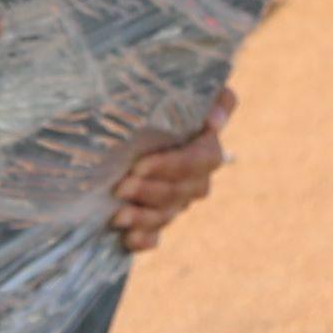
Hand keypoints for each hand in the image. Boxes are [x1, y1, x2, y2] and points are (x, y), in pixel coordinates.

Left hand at [107, 80, 237, 254]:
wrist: (125, 124)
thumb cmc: (154, 103)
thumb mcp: (174, 92)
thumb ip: (211, 99)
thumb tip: (215, 121)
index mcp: (204, 146)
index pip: (200, 161)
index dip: (172, 166)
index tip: (140, 165)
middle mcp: (196, 177)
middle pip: (182, 191)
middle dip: (150, 191)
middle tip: (121, 186)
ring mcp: (178, 201)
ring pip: (169, 214)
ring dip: (144, 217)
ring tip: (117, 215)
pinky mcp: (156, 218)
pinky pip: (156, 237)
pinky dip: (144, 240)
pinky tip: (127, 239)